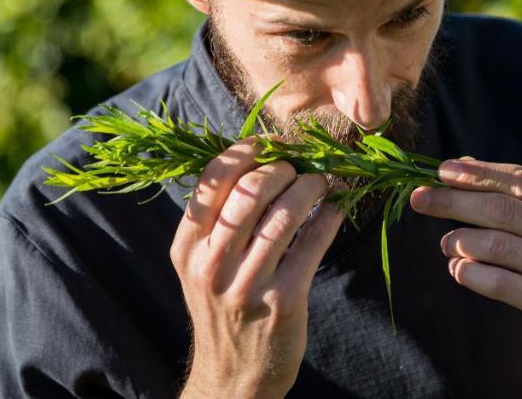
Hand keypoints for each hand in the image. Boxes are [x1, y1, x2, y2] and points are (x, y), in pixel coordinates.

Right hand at [171, 137, 344, 398]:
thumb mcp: (200, 266)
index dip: (248, 150)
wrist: (234, 378)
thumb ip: (217, 219)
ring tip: (323, 183)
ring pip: (286, 211)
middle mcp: (211, 265)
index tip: (271, 145)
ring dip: (312, 186)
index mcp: (187, 248)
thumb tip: (258, 157)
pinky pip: (313, 241)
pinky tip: (335, 209)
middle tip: (300, 169)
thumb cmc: (222, 308)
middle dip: (285, 167)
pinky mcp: (283, 300)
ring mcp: (246, 284)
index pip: (213, 178)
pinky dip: (329, 215)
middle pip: (252, 187)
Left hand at [408, 158, 521, 376]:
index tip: (441, 171)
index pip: (521, 179)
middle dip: (455, 201)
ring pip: (497, 245)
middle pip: (504, 209)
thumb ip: (516, 196)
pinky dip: (470, 273)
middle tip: (420, 198)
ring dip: (460, 240)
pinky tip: (458, 269)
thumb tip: (462, 165)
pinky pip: (500, 282)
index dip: (478, 173)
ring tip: (446, 243)